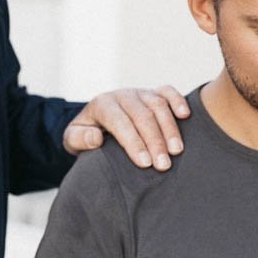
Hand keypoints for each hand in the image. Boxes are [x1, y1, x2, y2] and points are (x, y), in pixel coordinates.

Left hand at [62, 86, 189, 169]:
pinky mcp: (153, 93)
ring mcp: (139, 92)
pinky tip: (186, 116)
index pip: (119, 121)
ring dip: (169, 128)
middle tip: (163, 165)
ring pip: (158, 104)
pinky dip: (178, 101)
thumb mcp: (72, 139)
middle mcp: (122, 95)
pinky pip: (168, 91)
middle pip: (142, 115)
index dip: (133, 142)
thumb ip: (79, 139)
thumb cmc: (86, 134)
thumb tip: (95, 138)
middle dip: (154, 141)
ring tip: (177, 151)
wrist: (95, 121)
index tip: (145, 163)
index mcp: (101, 104)